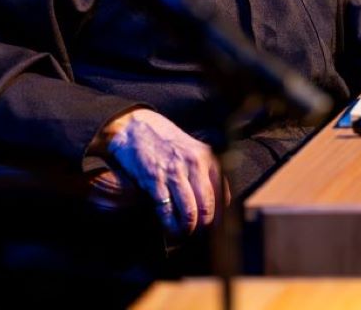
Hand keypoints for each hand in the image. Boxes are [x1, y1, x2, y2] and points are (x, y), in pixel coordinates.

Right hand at [95, 108, 223, 235]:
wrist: (137, 129)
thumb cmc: (168, 144)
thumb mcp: (194, 152)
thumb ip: (207, 173)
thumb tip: (219, 204)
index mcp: (207, 158)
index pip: (223, 194)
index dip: (220, 216)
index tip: (216, 226)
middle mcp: (194, 165)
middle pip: (208, 206)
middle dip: (204, 226)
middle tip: (200, 233)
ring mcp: (174, 173)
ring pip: (190, 212)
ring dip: (188, 228)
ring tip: (186, 232)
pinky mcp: (155, 180)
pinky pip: (167, 211)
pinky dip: (170, 225)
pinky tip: (171, 228)